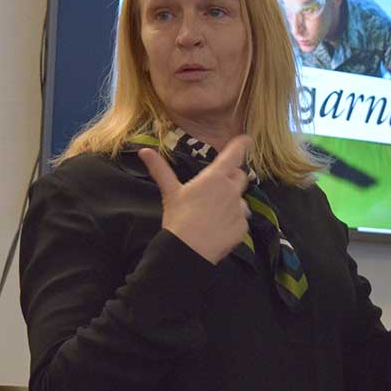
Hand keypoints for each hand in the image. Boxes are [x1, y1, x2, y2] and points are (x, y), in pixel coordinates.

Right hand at [138, 135, 252, 264]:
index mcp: (214, 178)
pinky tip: (217, 229)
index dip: (242, 144)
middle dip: (233, 178)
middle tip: (217, 188)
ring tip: (213, 214)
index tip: (246, 140)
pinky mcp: (242, 227)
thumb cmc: (178, 219)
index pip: (234, 155)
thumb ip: (160, 169)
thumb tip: (144, 151)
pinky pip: (241, 220)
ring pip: (241, 200)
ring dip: (232, 202)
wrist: (188, 250)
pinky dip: (232, 222)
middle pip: (240, 176)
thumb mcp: (170, 192)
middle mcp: (231, 190)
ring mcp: (239, 209)